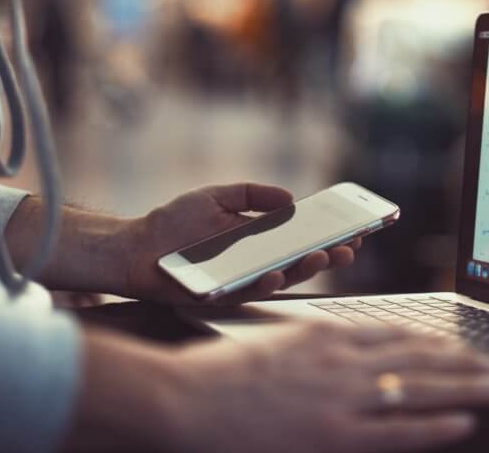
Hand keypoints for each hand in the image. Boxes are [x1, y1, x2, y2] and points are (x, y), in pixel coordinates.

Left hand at [118, 183, 361, 305]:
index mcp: (257, 240)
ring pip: (281, 280)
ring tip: (324, 255)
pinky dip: (265, 282)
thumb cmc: (172, 222)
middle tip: (351, 246)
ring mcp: (239, 281)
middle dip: (329, 255)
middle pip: (300, 262)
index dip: (329, 236)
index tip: (355, 228)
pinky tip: (276, 271)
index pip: (301, 240)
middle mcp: (254, 263)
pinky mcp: (221, 295)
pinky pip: (248, 291)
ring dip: (305, 270)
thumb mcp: (216, 195)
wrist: (133, 247)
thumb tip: (291, 198)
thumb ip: (252, 194)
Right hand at [164, 321, 488, 452]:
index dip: (432, 341)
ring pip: (418, 387)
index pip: (394, 334)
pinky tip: (464, 420)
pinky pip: (399, 428)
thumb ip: (313, 349)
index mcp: (325, 335)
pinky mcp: (334, 434)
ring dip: (462, 386)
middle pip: (416, 357)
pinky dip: (436, 424)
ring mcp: (340, 397)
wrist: (183, 398)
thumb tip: (342, 354)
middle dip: (460, 361)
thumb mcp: (274, 345)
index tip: (456, 344)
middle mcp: (341, 360)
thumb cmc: (217, 375)